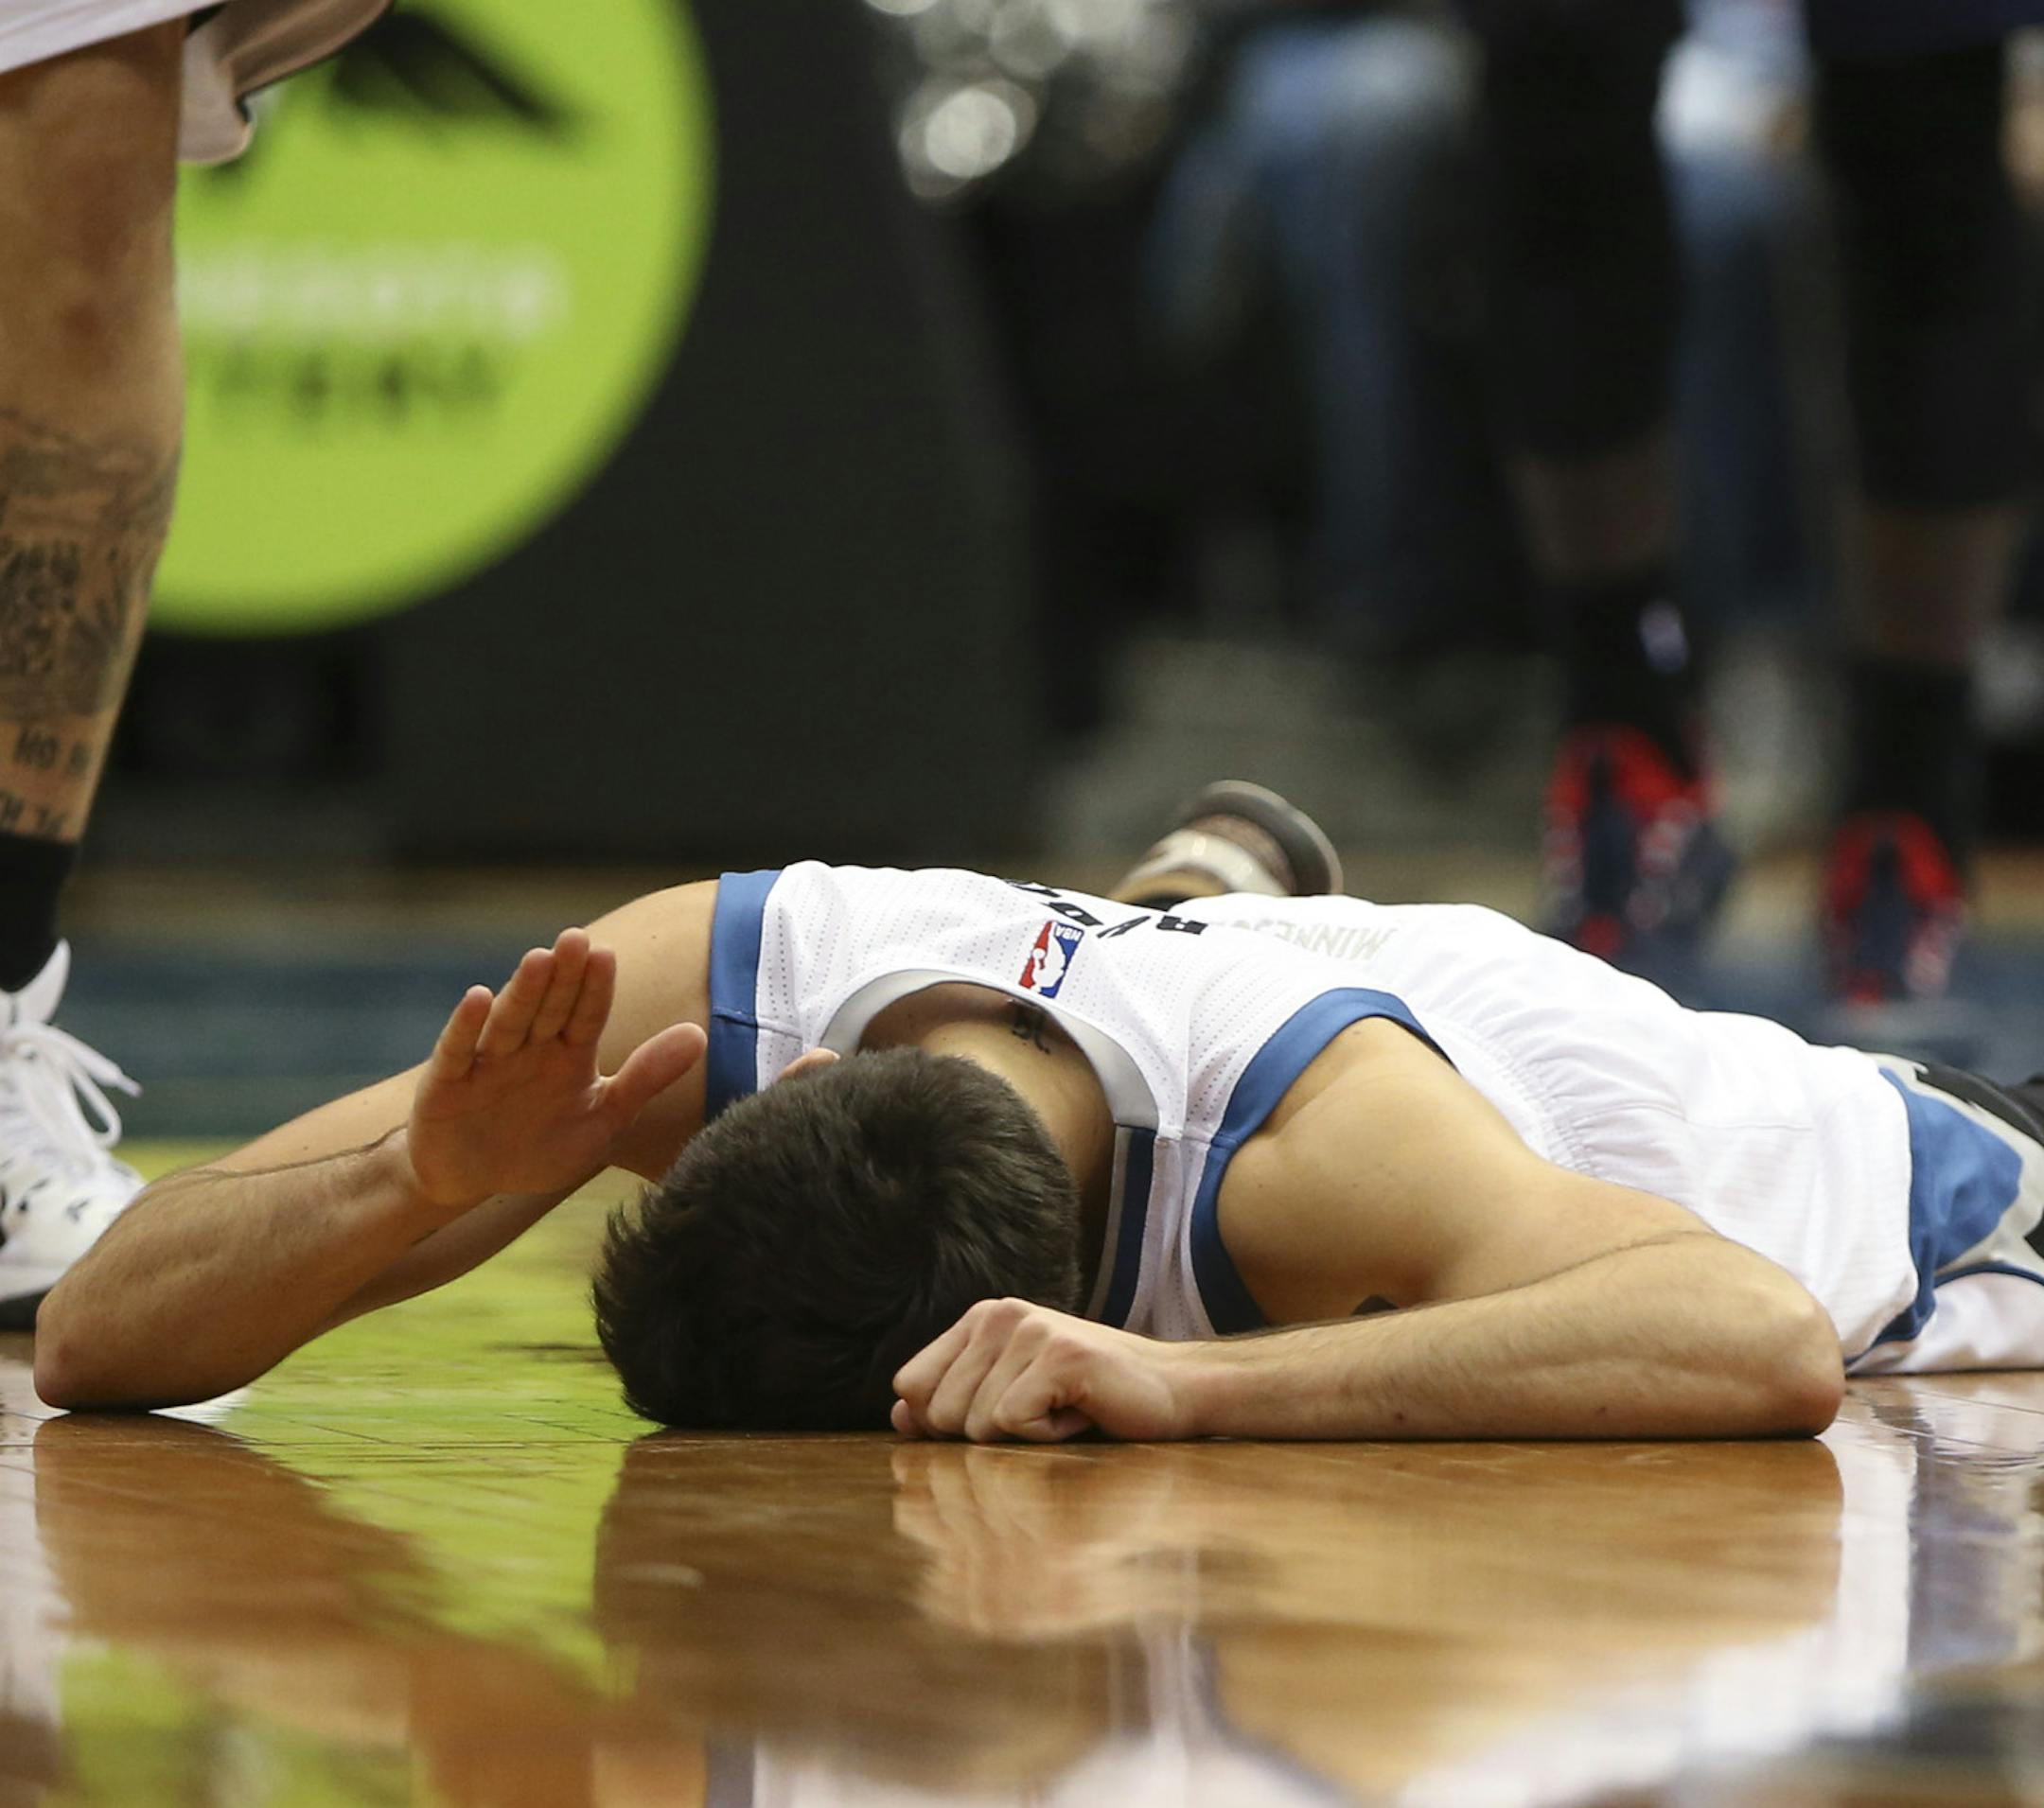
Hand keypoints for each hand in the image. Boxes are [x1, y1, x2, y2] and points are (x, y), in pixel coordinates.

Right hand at [406, 928, 705, 1209]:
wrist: (472, 1180)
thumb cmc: (539, 1146)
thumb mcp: (602, 1120)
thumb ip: (645, 1078)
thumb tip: (700, 1036)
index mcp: (568, 1054)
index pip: (587, 1014)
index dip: (595, 987)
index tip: (607, 955)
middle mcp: (529, 1048)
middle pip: (550, 1007)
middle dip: (563, 976)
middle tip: (577, 939)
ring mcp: (488, 1061)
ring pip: (509, 1021)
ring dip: (523, 992)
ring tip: (539, 959)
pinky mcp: (447, 1081)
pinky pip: (459, 1050)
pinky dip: (467, 1026)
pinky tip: (478, 997)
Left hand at [891, 1298, 1200, 1443]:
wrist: (1172, 1391)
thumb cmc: (1089, 1401)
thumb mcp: (1010, 1399)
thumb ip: (952, 1402)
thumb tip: (899, 1414)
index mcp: (979, 1320)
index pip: (910, 1386)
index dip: (942, 1422)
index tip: (1002, 1416)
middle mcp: (998, 1315)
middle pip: (938, 1412)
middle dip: (987, 1434)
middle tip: (1043, 1411)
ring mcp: (1030, 1330)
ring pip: (975, 1424)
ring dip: (1024, 1437)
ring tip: (1064, 1409)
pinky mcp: (1059, 1354)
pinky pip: (1013, 1423)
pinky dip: (1047, 1437)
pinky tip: (1080, 1412)